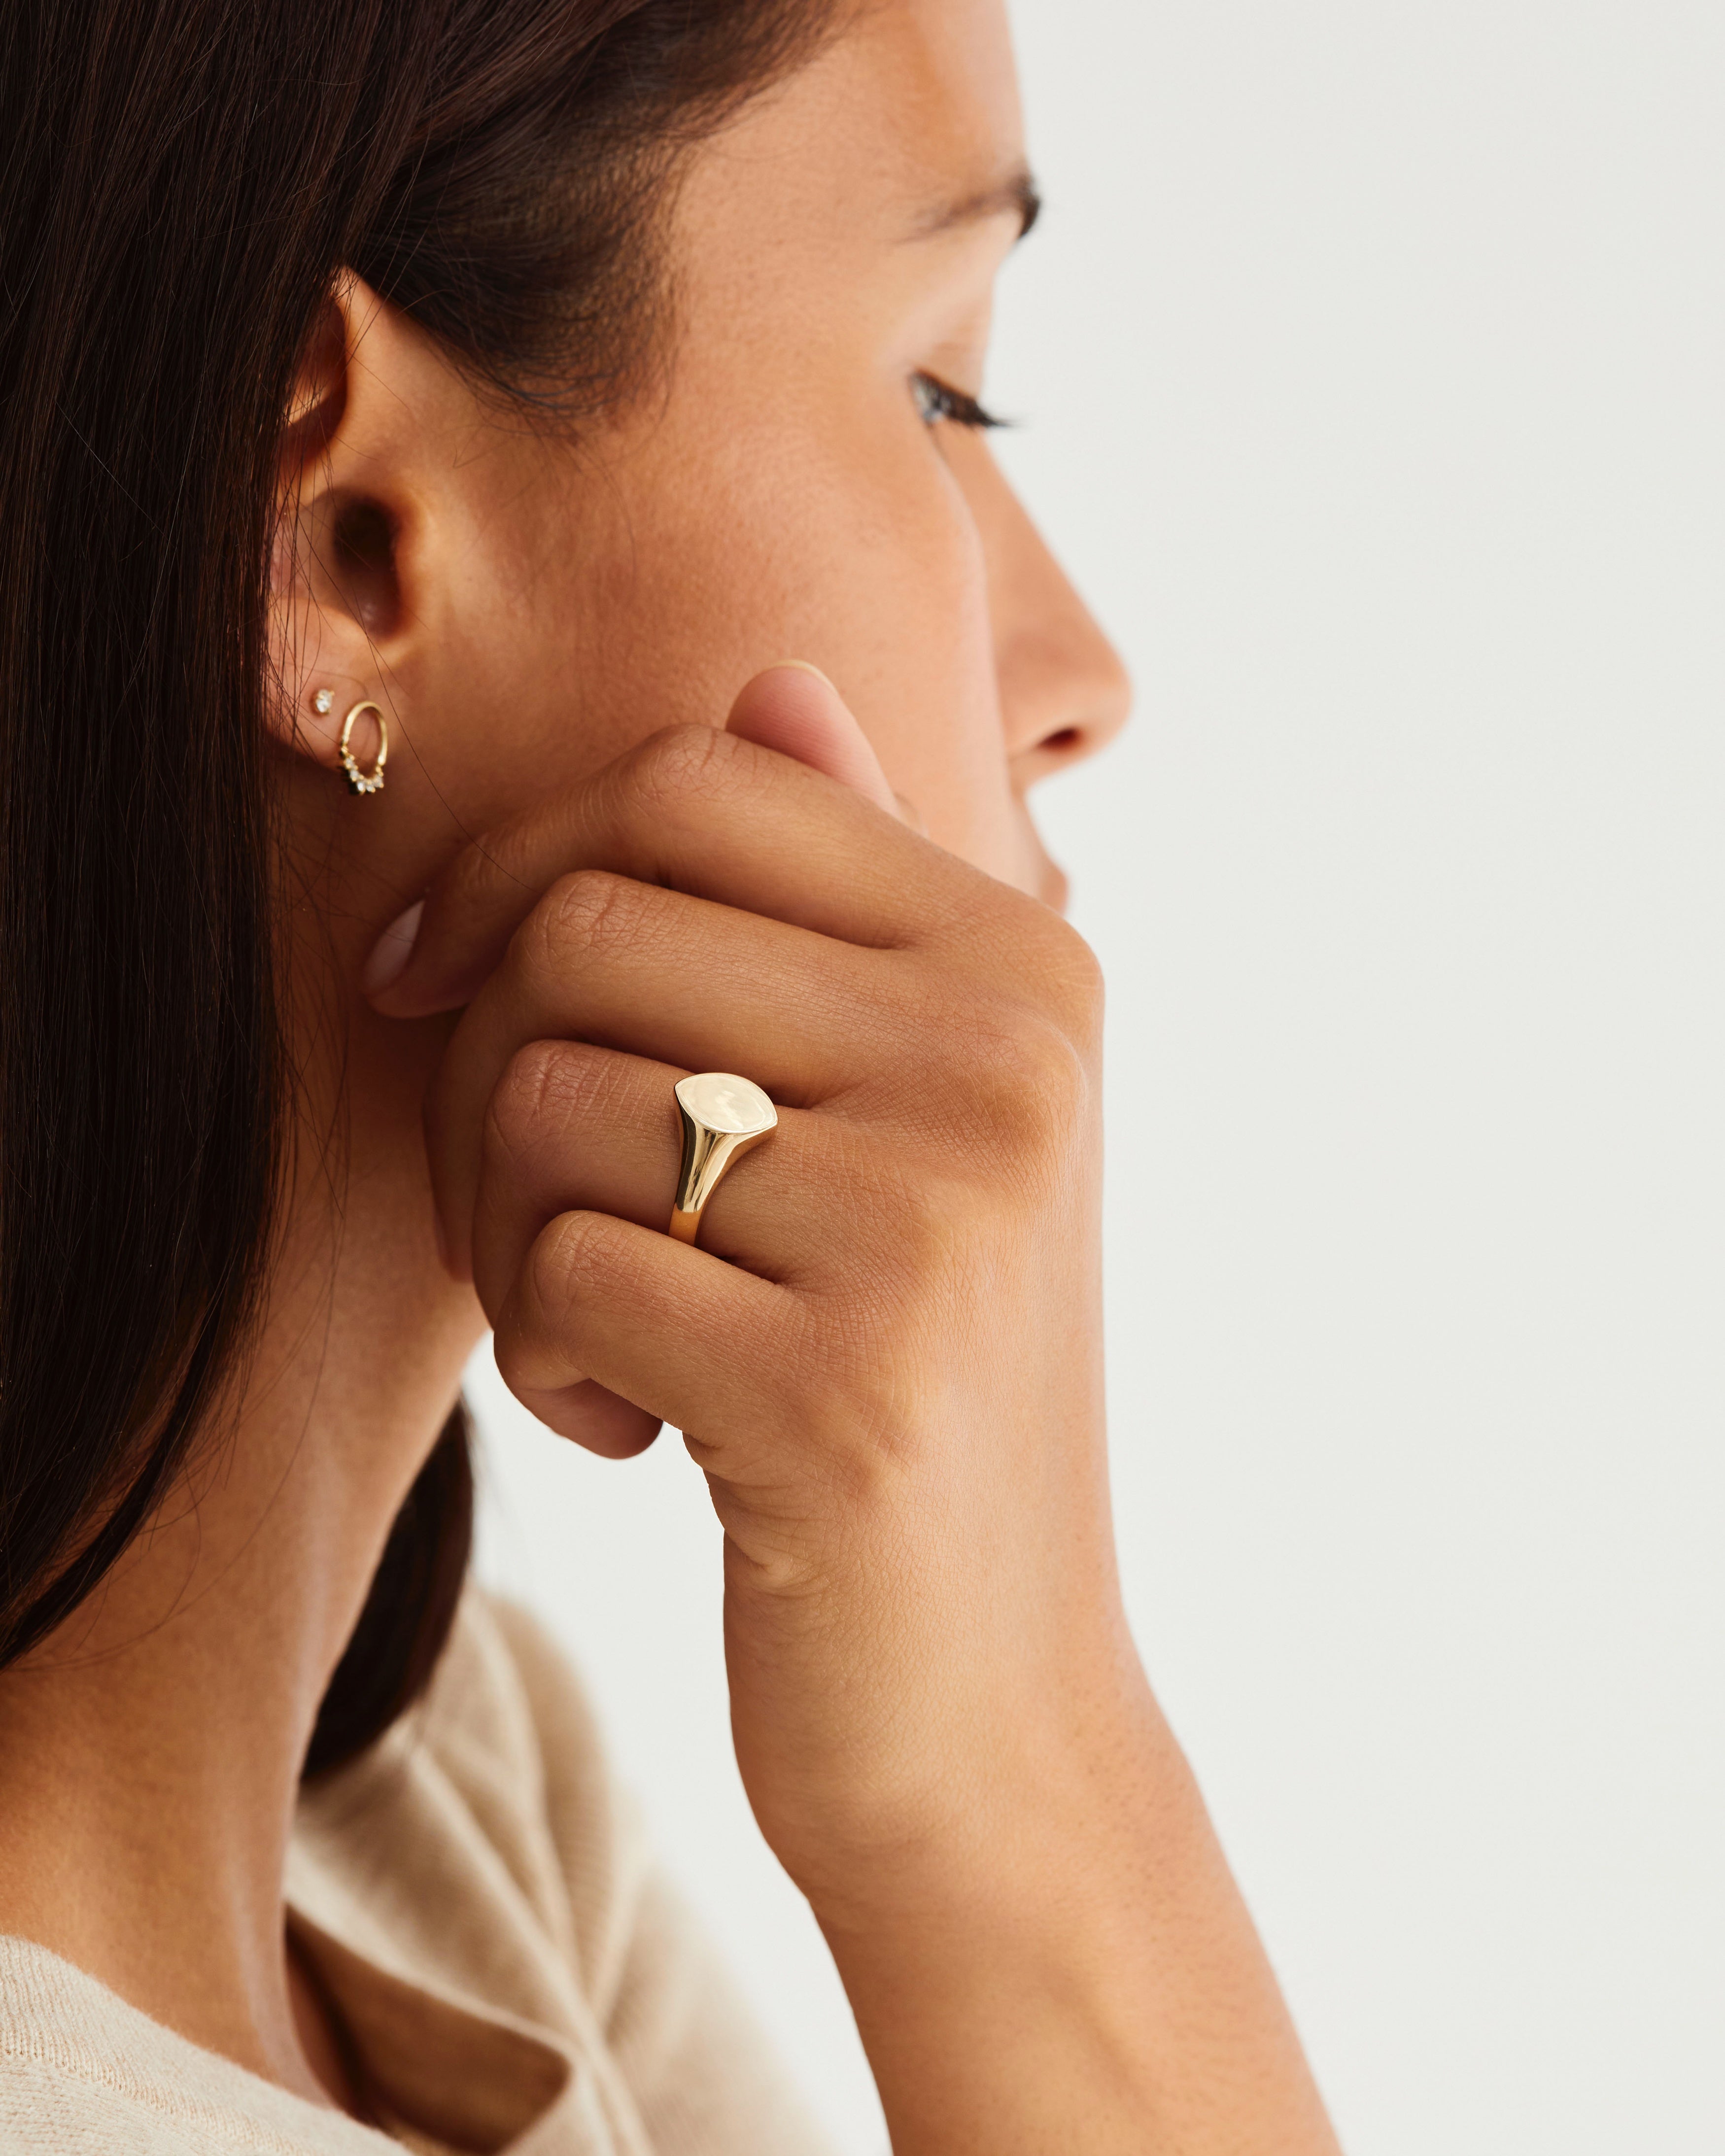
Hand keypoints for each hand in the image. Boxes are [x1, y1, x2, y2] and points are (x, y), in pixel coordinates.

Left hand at [370, 665, 1127, 1909]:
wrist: (992, 1692)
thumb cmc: (913, 1379)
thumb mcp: (913, 1120)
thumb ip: (845, 892)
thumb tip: (770, 679)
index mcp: (1025, 964)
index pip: (694, 779)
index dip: (520, 863)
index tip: (444, 987)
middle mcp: (1007, 1061)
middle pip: (587, 921)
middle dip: (486, 1070)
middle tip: (534, 1205)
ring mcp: (937, 1221)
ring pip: (544, 1095)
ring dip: (509, 1232)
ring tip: (610, 1323)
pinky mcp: (842, 1388)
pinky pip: (555, 1274)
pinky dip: (549, 1362)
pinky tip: (643, 1428)